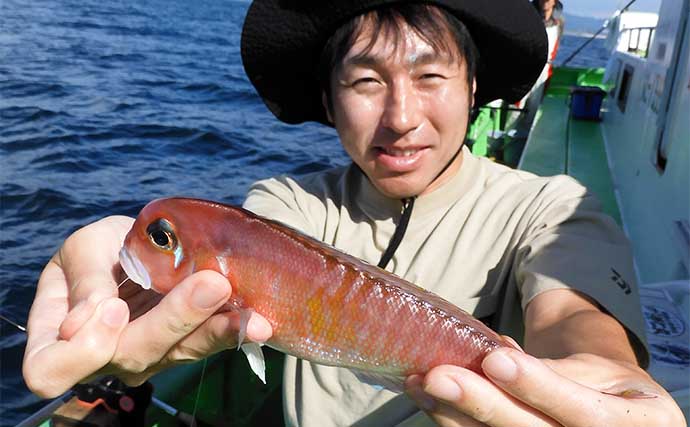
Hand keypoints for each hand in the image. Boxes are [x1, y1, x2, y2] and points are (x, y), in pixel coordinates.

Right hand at [23, 215, 272, 397]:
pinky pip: (208, 342)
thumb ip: (87, 279)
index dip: (80, 350)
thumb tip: (94, 317)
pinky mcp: (184, 346)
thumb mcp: (85, 249)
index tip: (114, 310)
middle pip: (133, 355)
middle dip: (175, 321)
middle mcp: (104, 359)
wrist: (135, 248)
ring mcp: (149, 356)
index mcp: (58, 339)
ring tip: (248, 311)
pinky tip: (258, 321)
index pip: (51, 369)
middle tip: (212, 284)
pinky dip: (233, 329)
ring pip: (180, 351)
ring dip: (216, 329)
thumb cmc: (99, 251)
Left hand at [405, 348, 685, 426]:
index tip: (495, 359)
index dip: (538, 387)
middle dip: (482, 405)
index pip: (583, 413)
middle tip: (438, 376)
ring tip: (422, 386)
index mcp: (636, 425)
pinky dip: (455, 425)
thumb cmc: (605, 385)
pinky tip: (430, 404)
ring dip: (455, 417)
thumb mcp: (599, 372)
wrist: (614, 410)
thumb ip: (553, 371)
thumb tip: (495, 354)